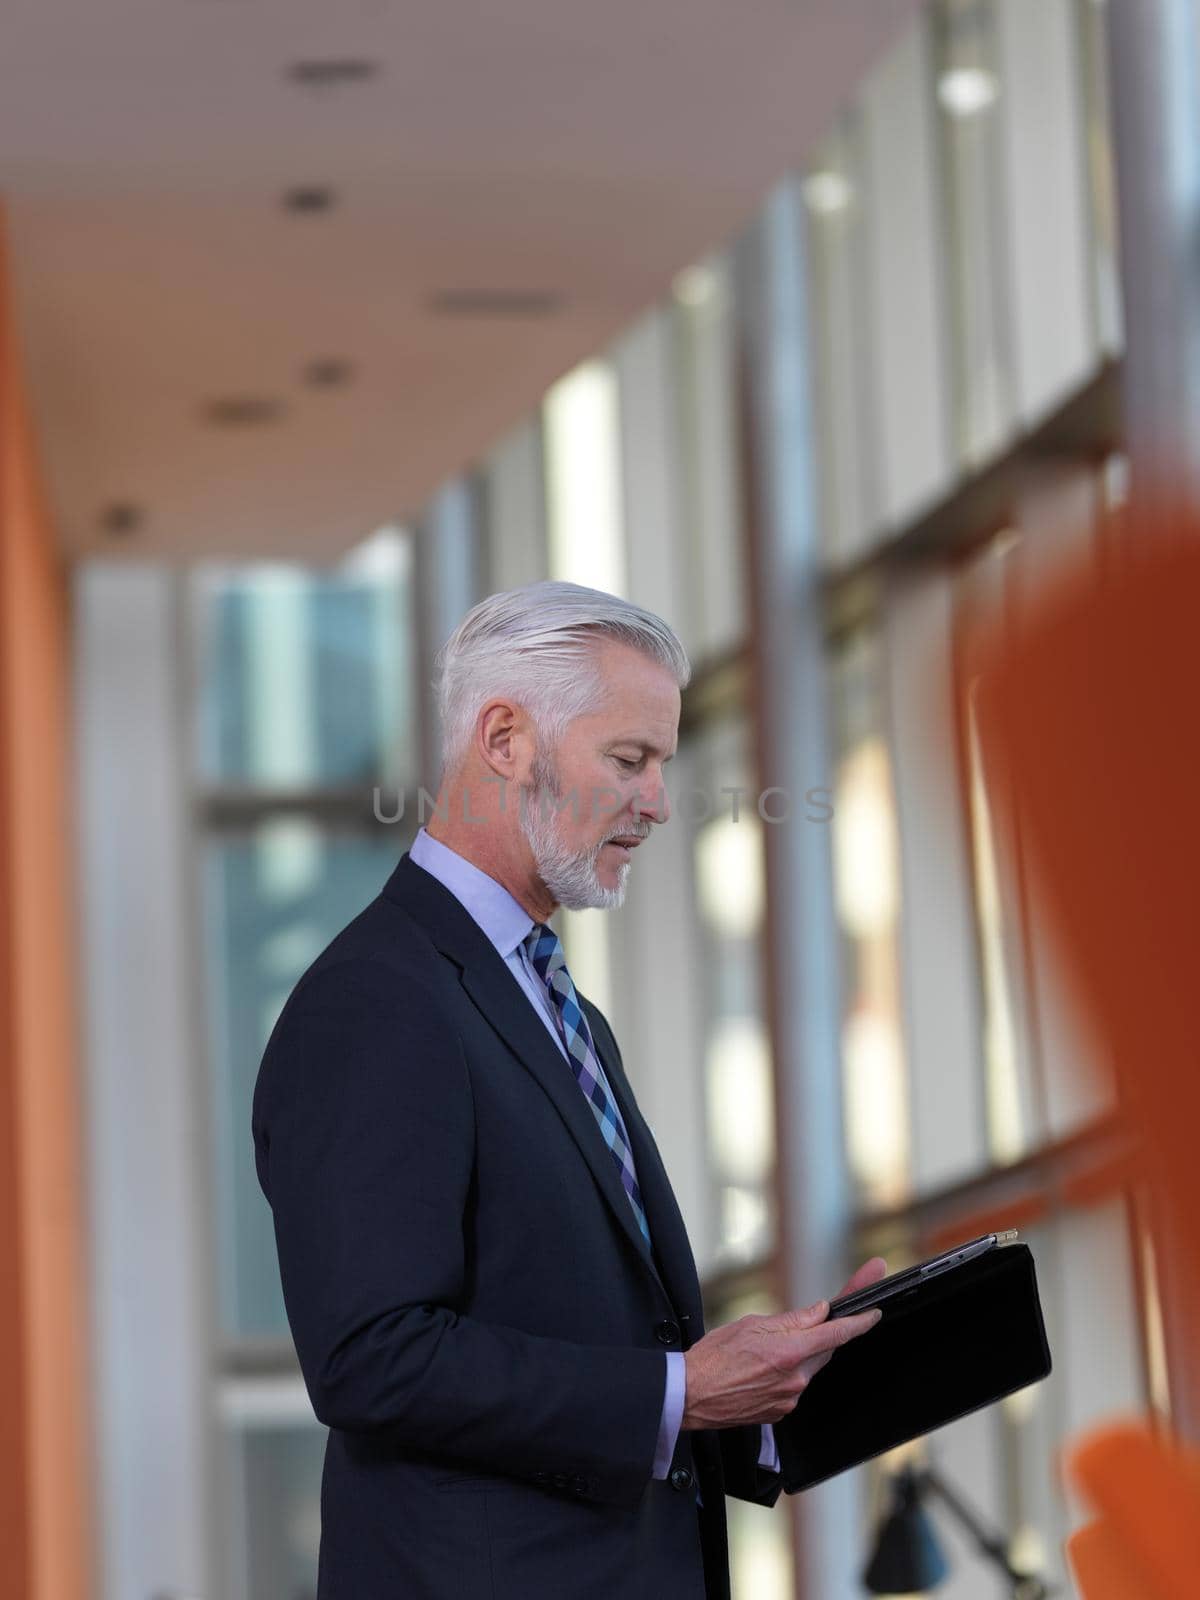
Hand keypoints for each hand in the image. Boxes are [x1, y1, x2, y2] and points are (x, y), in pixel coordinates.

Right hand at [681, 1257, 887, 1430]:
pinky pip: (794, 1386)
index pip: (836, 1333)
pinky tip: (761, 1369)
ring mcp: (789, 1399)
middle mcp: (795, 1379)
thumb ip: (791, 1320)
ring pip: (808, 1368)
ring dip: (798, 1354)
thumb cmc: (714, 1356)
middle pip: (823, 1350)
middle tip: (808, 1321)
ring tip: (764, 1350)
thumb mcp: (751, 1324)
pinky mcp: (781, 1412)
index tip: (874, 1313)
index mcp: (789, 1352)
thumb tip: (819, 1313)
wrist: (691, 1395)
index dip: (859, 1322)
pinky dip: (786, 1372)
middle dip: (820, 1334)